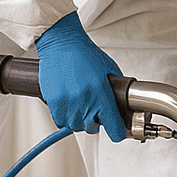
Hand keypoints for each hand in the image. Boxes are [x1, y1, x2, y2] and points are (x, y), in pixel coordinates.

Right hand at [34, 12, 126, 141]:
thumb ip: (115, 89)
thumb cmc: (84, 54)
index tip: (117, 132)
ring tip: (81, 108)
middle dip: (95, 123)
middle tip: (95, 114)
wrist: (62, 44)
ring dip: (79, 121)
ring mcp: (68, 102)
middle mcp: (85, 100)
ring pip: (75, 126)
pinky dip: (65, 118)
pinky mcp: (53, 101)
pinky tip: (70, 108)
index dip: (117, 132)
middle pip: (92, 128)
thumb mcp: (110, 70)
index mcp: (102, 93)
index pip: (113, 126)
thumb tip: (122, 103)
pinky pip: (60, 121)